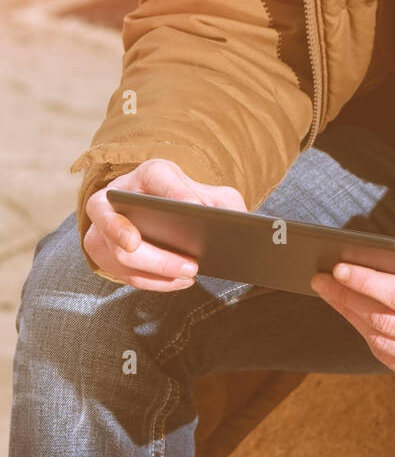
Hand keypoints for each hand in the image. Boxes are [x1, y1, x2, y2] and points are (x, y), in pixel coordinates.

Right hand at [83, 158, 245, 290]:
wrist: (154, 209)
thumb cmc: (183, 200)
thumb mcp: (207, 193)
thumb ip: (222, 203)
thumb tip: (233, 223)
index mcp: (146, 174)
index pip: (156, 175)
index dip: (175, 191)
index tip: (195, 206)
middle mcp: (115, 194)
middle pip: (124, 223)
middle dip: (159, 252)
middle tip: (193, 265)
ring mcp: (101, 224)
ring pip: (120, 255)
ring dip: (157, 270)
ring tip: (190, 275)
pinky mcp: (100, 250)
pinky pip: (122, 272)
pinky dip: (153, 281)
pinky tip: (179, 282)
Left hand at [310, 232, 394, 393]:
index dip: (368, 282)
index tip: (339, 267)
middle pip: (386, 322)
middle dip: (349, 298)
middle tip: (323, 278)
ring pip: (382, 342)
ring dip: (351, 316)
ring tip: (332, 293)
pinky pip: (387, 359)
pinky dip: (366, 335)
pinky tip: (354, 314)